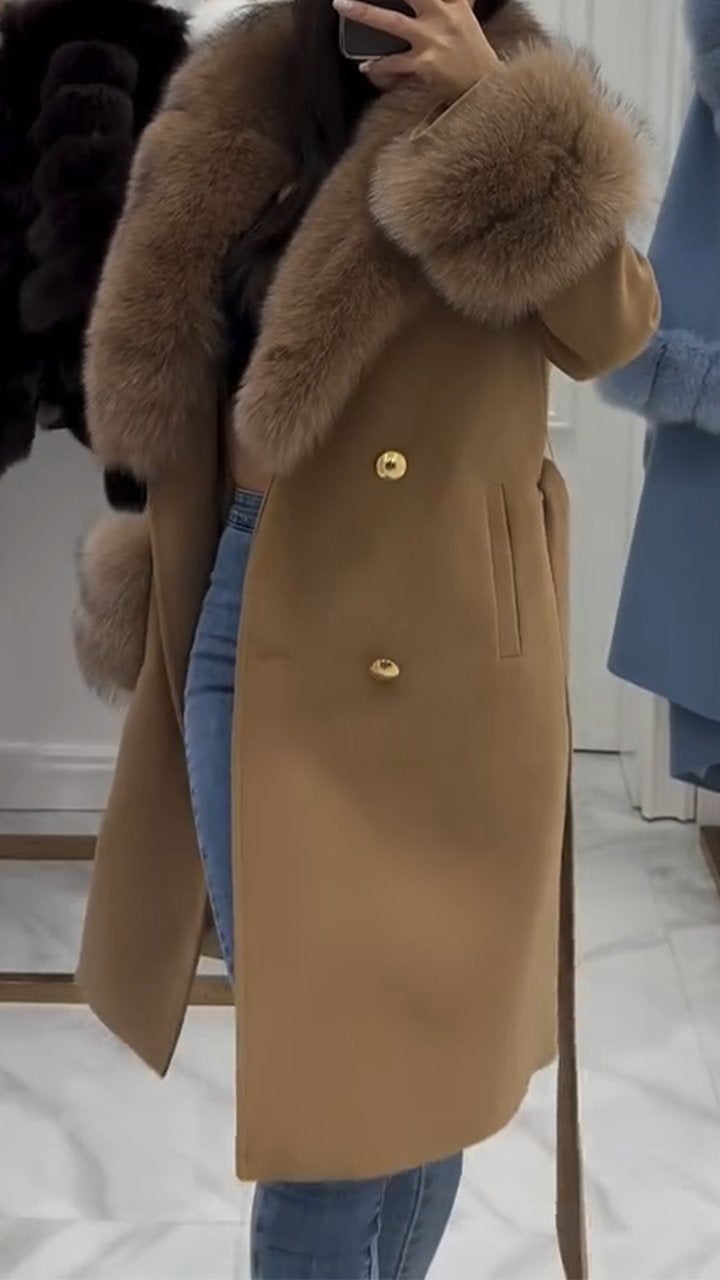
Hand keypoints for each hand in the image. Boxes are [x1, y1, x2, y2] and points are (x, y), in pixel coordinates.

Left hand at [333, 0, 497, 100]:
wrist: (483, 86)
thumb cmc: (471, 49)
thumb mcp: (464, 15)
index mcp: (453, 2)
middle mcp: (442, 16)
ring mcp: (432, 41)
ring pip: (392, 22)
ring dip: (364, 13)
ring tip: (341, 5)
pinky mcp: (425, 65)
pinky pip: (393, 64)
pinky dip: (377, 66)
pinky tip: (365, 66)